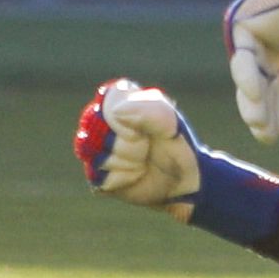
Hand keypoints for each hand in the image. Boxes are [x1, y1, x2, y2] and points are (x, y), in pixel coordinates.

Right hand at [74, 79, 203, 216]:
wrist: (183, 177)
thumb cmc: (176, 143)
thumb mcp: (171, 122)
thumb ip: (148, 109)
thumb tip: (116, 112)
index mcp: (118, 99)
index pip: (109, 101)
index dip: (128, 119)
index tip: (146, 127)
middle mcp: (101, 121)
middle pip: (99, 129)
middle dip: (131, 143)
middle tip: (147, 144)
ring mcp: (95, 148)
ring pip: (98, 155)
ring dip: (129, 161)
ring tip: (141, 158)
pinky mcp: (95, 174)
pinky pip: (101, 177)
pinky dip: (125, 178)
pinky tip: (135, 174)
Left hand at [226, 0, 278, 143]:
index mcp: (277, 50)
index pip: (275, 87)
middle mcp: (259, 47)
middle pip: (260, 88)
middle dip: (265, 113)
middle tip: (269, 136)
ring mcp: (247, 38)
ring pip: (248, 78)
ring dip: (254, 101)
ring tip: (260, 124)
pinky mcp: (241, 27)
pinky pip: (242, 56)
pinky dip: (246, 75)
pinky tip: (256, 94)